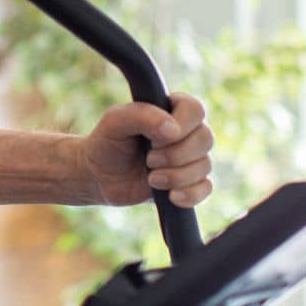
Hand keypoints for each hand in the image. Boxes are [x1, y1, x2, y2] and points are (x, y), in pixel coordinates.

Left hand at [81, 92, 213, 207]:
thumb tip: (173, 130)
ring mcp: (189, 158)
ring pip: (205, 165)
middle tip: (149, 159)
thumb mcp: (115, 122)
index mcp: (169, 110)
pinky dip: (189, 194)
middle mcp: (185, 132)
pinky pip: (205, 189)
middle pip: (205, 138)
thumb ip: (141, 116)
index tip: (155, 138)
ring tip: (151, 178)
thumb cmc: (107, 143)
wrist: (99, 177)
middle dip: (175, 155)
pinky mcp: (189, 182)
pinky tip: (170, 196)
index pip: (194, 109)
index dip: (181, 125)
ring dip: (176, 176)